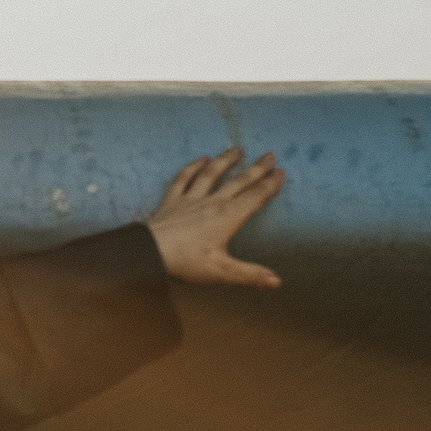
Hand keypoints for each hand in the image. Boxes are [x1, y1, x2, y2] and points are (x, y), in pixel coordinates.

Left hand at [145, 147, 283, 288]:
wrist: (149, 252)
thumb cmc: (186, 263)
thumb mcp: (222, 272)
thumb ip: (250, 275)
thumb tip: (277, 282)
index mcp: (228, 217)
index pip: (255, 197)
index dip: (270, 184)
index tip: (281, 172)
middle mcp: (212, 202)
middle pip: (238, 181)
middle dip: (256, 168)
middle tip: (270, 154)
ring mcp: (191, 198)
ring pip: (211, 173)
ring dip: (226, 159)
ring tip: (237, 148)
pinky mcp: (172, 200)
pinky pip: (184, 178)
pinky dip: (193, 166)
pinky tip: (201, 158)